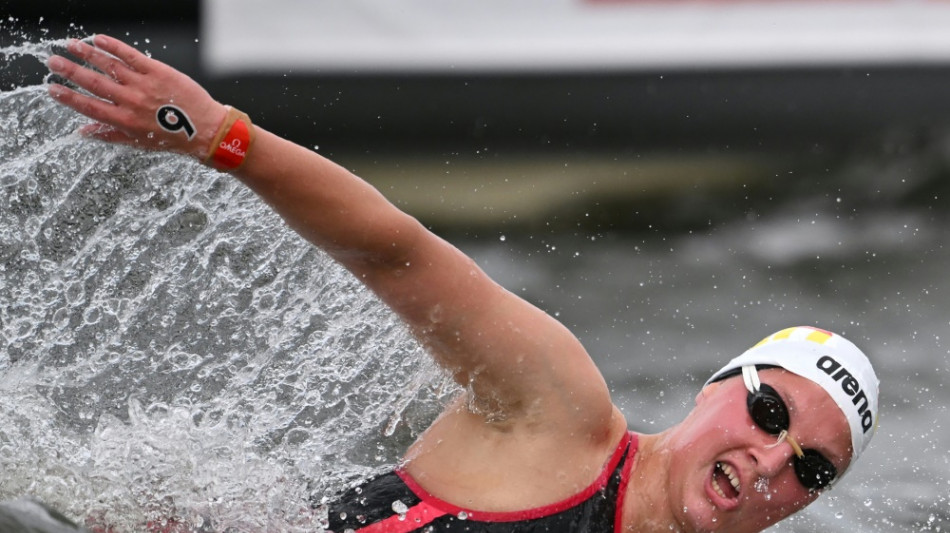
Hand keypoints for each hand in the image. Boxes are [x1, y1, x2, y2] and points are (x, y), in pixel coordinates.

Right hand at [47, 34, 227, 159]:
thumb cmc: (172, 138)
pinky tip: (99, 39)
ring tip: (70, 45)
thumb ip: (109, 135)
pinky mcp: (158, 72)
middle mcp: (131, 102)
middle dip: (70, 71)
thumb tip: (82, 131)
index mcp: (124, 121)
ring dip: (87, 53)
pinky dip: (114, 46)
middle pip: (94, 83)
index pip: (89, 106)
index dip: (68, 97)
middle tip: (52, 62)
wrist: (205, 129)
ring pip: (109, 65)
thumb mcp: (139, 143)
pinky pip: (132, 56)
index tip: (52, 88)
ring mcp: (144, 85)